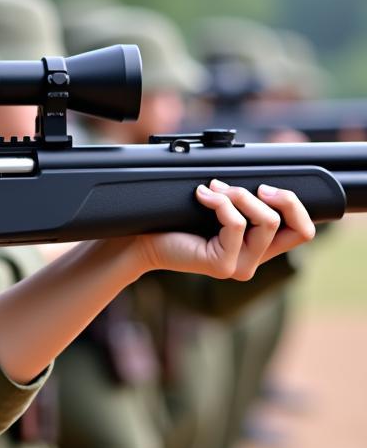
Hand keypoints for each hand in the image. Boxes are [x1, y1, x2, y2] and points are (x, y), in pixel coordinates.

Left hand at [134, 180, 315, 279]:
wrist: (144, 239)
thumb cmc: (178, 220)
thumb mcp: (219, 205)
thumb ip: (243, 199)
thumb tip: (263, 180)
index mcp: (258, 247)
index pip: (303, 232)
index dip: (296, 206)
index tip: (268, 187)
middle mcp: (254, 261)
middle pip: (296, 228)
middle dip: (278, 197)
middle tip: (249, 186)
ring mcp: (240, 267)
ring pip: (266, 223)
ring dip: (241, 196)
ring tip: (214, 188)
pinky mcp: (223, 266)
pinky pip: (236, 224)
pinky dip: (220, 203)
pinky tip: (201, 196)